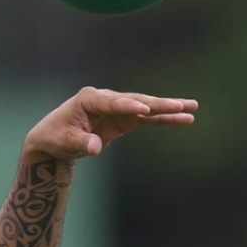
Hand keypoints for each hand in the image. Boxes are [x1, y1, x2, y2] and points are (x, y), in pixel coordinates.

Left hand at [24, 87, 197, 160]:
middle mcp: (106, 99)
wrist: (55, 140)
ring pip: (146, 107)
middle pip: (135, 101)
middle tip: (180, 104)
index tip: (144, 109)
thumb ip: (80, 142)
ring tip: (192, 107)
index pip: (113, 102)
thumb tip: (95, 148)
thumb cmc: (56, 137)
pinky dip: (165, 119)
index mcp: (89, 99)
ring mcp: (117, 108)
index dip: (129, 106)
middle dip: (157, 103)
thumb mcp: (64, 142)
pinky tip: (185, 119)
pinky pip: (148, 119)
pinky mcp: (124, 119)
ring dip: (168, 108)